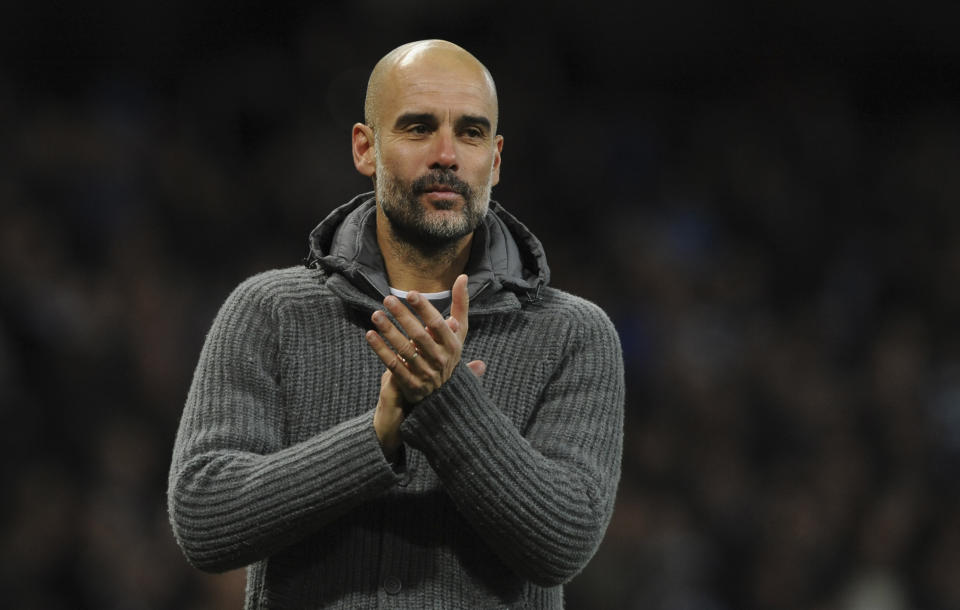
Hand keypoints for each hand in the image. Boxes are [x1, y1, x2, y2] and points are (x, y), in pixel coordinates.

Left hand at [366, 274, 484, 405]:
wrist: (445, 395)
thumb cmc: (448, 354)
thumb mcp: (459, 333)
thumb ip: (460, 305)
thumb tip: (463, 277)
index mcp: (453, 345)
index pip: (438, 324)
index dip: (424, 308)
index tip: (410, 293)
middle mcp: (440, 360)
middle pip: (419, 336)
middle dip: (403, 316)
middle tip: (387, 299)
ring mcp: (425, 374)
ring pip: (404, 350)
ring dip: (389, 331)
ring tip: (376, 315)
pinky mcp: (411, 385)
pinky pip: (393, 365)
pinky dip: (381, 350)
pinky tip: (370, 335)